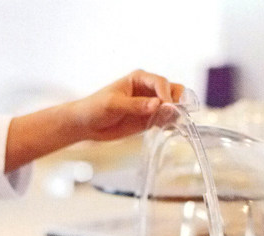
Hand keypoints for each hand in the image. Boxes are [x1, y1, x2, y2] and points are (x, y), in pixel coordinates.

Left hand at [69, 69, 185, 141]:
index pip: (160, 82)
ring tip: (169, 124)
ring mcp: (150, 104)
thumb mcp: (113, 104)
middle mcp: (148, 89)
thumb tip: (157, 104)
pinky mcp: (149, 119)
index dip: (166, 94)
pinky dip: (169, 123)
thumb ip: (135, 105)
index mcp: (139, 78)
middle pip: (173, 90)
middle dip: (176, 102)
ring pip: (172, 105)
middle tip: (172, 115)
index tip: (167, 107)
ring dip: (175, 113)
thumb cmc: (95, 108)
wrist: (86, 124)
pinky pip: (165, 119)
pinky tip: (165, 129)